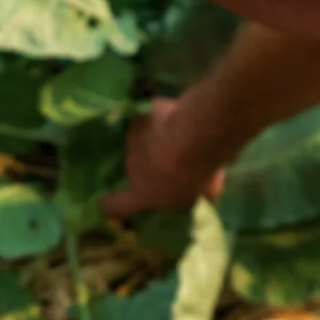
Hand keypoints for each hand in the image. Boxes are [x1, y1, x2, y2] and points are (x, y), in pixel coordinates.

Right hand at [103, 97, 227, 217]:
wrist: (192, 136)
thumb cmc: (196, 172)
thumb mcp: (204, 194)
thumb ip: (198, 195)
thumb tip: (207, 195)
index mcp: (142, 193)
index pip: (114, 205)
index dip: (113, 204)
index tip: (112, 202)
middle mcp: (131, 167)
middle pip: (135, 167)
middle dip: (149, 164)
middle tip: (172, 158)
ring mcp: (132, 140)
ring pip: (141, 141)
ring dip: (155, 140)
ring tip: (178, 133)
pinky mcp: (139, 116)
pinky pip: (147, 117)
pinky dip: (158, 117)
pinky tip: (176, 114)